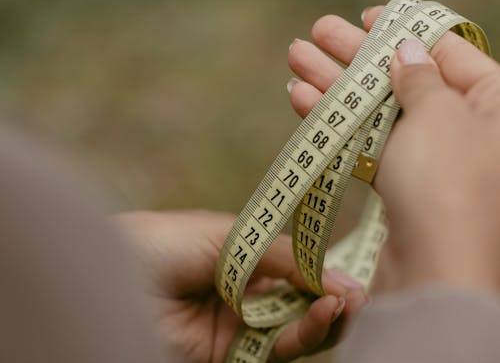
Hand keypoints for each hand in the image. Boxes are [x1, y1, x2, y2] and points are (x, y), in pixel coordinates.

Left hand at [114, 210, 365, 362]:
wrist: (109, 277)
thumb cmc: (160, 242)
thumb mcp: (226, 238)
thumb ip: (278, 255)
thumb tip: (335, 272)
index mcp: (239, 255)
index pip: (293, 266)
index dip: (322, 269)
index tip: (350, 268)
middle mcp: (242, 292)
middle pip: (299, 301)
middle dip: (330, 297)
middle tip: (360, 293)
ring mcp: (236, 325)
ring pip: (293, 329)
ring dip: (324, 318)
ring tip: (349, 303)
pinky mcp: (228, 357)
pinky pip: (274, 350)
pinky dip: (303, 335)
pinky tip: (323, 314)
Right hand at [287, 6, 499, 294]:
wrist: (435, 276)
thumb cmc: (448, 182)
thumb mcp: (438, 113)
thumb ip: (420, 75)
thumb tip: (408, 50)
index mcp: (494, 102)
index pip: (448, 50)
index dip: (404, 28)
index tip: (366, 15)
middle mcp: (468, 129)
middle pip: (405, 77)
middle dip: (356, 53)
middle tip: (318, 30)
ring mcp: (434, 161)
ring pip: (378, 109)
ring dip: (334, 83)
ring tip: (295, 55)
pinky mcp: (404, 189)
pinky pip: (368, 143)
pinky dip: (336, 122)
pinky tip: (300, 97)